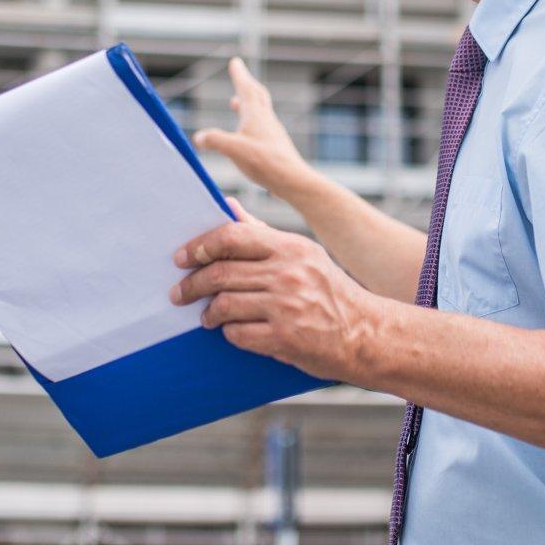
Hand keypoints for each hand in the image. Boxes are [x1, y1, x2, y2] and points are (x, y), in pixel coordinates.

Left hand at [170, 201, 376, 382]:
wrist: (365, 334)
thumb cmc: (328, 292)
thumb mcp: (302, 254)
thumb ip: (261, 232)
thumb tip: (226, 206)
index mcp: (290, 247)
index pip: (232, 236)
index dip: (200, 246)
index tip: (181, 258)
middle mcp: (288, 273)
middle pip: (221, 272)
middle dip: (192, 284)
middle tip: (179, 293)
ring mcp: (287, 306)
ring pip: (224, 304)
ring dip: (208, 312)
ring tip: (207, 316)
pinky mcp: (285, 338)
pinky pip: (238, 334)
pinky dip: (228, 333)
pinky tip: (230, 331)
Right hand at [193, 57, 311, 199]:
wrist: (292, 180)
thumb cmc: (265, 163)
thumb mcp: (234, 150)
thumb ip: (215, 141)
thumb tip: (199, 137)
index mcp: (256, 115)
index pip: (246, 89)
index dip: (239, 75)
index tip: (235, 61)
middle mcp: (266, 120)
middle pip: (256, 95)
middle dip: (246, 83)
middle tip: (240, 74)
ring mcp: (272, 132)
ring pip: (260, 111)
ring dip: (248, 103)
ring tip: (236, 102)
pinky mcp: (275, 146)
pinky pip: (261, 126)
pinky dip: (252, 121)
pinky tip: (247, 133)